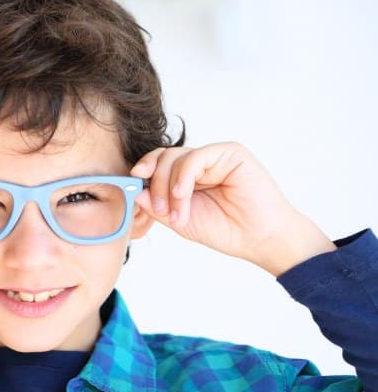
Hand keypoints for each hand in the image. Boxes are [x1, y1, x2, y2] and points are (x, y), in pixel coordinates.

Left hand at [129, 142, 335, 275]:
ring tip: (177, 213)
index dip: (143, 171)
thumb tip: (136, 190)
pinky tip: (182, 195)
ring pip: (175, 157)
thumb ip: (157, 206)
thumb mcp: (180, 220)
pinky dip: (183, 177)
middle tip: (160, 209)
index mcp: (187, 177)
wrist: (259, 238)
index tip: (133, 185)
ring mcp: (214, 156)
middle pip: (163, 158)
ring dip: (169, 187)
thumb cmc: (225, 229)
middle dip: (155, 184)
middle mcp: (200, 163)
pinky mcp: (230, 153)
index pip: (157, 164)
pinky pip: (196, 157)